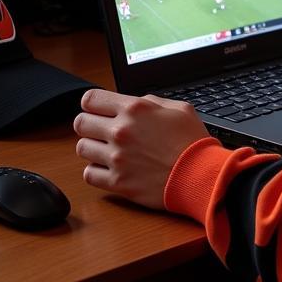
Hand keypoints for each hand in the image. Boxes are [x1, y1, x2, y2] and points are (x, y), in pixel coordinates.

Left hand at [74, 89, 209, 209]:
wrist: (201, 175)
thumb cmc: (193, 143)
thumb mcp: (179, 108)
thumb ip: (151, 102)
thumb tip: (136, 103)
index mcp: (134, 109)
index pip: (90, 99)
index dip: (92, 104)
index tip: (97, 110)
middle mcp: (121, 131)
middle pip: (80, 123)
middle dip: (89, 125)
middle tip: (100, 131)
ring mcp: (116, 158)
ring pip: (82, 148)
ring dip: (93, 148)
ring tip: (108, 151)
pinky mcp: (117, 182)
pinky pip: (89, 174)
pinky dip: (96, 171)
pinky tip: (109, 169)